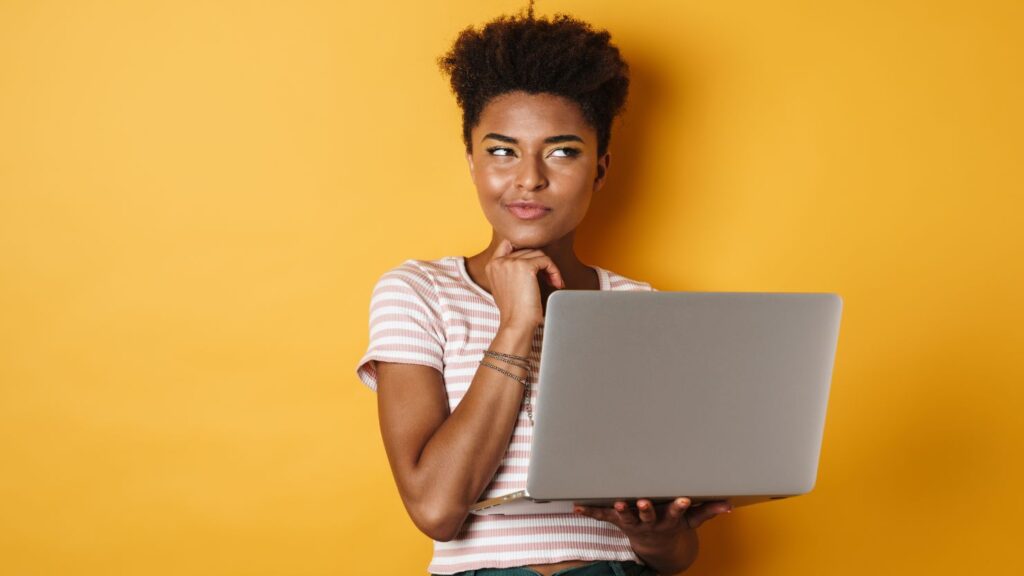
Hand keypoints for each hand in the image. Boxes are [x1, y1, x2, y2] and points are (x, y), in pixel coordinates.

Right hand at [486, 238, 564, 330]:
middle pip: (527, 250)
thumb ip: (509, 271)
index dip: (524, 251)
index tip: (535, 265)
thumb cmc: (514, 311)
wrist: (516, 324)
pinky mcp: (525, 267)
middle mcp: (499, 261)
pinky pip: (546, 261)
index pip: (508, 244)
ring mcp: (511, 263)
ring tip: (553, 282)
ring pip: (538, 254)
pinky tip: (556, 283)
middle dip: (540, 263)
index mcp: (491, 265)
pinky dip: (554, 271)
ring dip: (549, 268)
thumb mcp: (504, 287)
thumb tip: (529, 261)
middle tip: (548, 279)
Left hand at [574, 498, 731, 554]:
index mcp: (668, 520)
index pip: (676, 513)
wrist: (656, 547)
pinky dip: (589, 512)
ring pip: (625, 517)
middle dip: (645, 509)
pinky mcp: (618, 521)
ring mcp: (632, 523)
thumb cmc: (673, 526)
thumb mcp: (691, 522)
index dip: (679, 507)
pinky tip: (576, 506)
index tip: (684, 499)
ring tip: (616, 504)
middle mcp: (649, 523)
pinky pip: (602, 516)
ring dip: (620, 510)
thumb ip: (707, 512)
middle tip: (642, 502)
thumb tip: (728, 506)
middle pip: (647, 516)